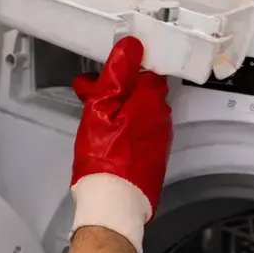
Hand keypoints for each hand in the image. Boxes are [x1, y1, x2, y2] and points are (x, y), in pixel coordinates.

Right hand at [68, 38, 171, 252]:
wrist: (113, 205)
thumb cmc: (104, 161)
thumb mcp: (100, 109)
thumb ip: (116, 75)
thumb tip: (130, 47)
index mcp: (151, 102)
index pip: (145, 70)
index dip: (124, 69)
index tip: (105, 74)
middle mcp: (161, 119)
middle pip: (143, 93)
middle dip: (119, 90)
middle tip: (92, 94)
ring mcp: (160, 140)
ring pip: (141, 114)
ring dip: (121, 111)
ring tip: (96, 118)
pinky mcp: (155, 158)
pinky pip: (142, 134)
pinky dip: (126, 130)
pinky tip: (109, 138)